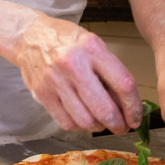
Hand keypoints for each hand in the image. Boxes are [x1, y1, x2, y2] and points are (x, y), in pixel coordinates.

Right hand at [9, 16, 142, 134]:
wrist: (29, 36)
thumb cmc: (65, 40)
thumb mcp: (93, 44)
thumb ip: (109, 71)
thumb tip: (126, 104)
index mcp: (92, 48)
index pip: (123, 84)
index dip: (134, 107)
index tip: (136, 117)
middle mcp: (73, 65)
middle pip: (104, 108)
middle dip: (118, 124)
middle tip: (122, 127)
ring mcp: (56, 81)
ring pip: (85, 120)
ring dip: (99, 127)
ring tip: (102, 123)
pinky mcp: (42, 94)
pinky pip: (66, 122)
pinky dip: (79, 126)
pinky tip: (83, 119)